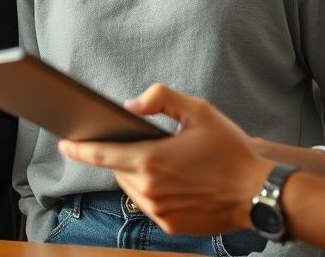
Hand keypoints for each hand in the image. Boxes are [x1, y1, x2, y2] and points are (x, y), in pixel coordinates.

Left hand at [58, 83, 272, 235]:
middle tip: (148, 145)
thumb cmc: (231, 151)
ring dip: (139, 174)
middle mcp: (149, 189)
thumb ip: (161, 99)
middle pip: (118, 169)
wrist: (260, 194)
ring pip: (132, 188)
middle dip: (124, 155)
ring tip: (167, 163)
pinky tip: (178, 182)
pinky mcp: (169, 226)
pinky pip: (149, 205)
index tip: (64, 143)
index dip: (78, 148)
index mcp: (151, 160)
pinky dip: (154, 192)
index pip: (100, 154)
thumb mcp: (199, 111)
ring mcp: (158, 211)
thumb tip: (131, 105)